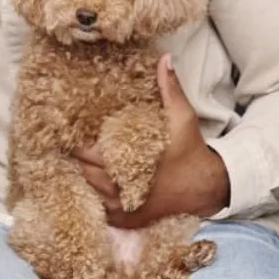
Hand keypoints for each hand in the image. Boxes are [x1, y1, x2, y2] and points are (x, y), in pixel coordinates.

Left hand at [74, 54, 230, 227]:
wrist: (208, 188)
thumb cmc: (191, 151)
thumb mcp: (182, 118)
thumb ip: (170, 89)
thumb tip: (164, 59)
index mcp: (126, 164)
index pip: (85, 153)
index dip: (76, 141)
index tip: (70, 129)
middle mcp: (119, 190)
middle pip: (81, 171)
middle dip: (76, 156)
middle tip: (70, 140)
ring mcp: (121, 208)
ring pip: (86, 189)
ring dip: (83, 174)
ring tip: (78, 157)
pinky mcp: (126, 220)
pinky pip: (98, 207)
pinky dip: (93, 194)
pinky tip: (92, 179)